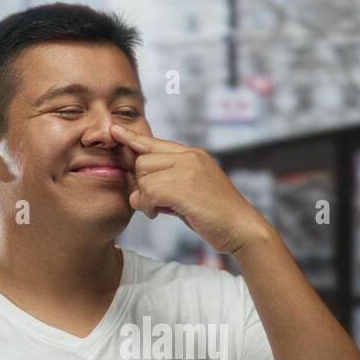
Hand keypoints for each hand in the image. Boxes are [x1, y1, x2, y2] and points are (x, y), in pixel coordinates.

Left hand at [110, 124, 272, 257]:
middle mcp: (190, 156)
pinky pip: (149, 191)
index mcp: (193, 155)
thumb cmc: (217, 217)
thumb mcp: (189, 198)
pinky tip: (157, 214)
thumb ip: (163, 192)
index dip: (133, 138)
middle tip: (152, 203)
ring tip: (157, 210)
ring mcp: (188, 169)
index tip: (115, 131)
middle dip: (141, 184)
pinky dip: (148, 206)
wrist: (243, 229)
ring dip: (144, 197)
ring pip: (144, 175)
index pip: (155, 142)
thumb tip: (135, 197)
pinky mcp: (185, 187)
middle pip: (143, 160)